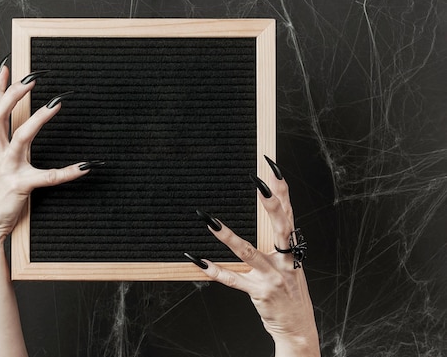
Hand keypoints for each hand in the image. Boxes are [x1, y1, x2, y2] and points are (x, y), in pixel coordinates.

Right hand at [0, 66, 88, 248]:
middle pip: (0, 115)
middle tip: (32, 77)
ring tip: (56, 103)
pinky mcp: (20, 185)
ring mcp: (8, 168)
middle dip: (14, 94)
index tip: (5, 67)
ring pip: (21, 136)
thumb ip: (1, 148)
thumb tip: (10, 133)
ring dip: (38, 119)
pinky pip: (48, 177)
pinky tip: (84, 166)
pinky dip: (68, 171)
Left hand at [188, 160, 319, 356]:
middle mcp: (285, 261)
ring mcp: (272, 277)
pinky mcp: (259, 292)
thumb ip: (281, 240)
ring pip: (249, 253)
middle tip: (258, 182)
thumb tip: (274, 212)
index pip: (289, 213)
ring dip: (229, 237)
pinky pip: (233, 280)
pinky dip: (215, 271)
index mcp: (292, 250)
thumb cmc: (290, 292)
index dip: (282, 190)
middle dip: (271, 204)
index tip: (273, 168)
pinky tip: (199, 261)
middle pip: (280, 226)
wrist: (298, 328)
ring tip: (211, 221)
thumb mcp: (291, 264)